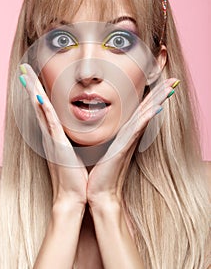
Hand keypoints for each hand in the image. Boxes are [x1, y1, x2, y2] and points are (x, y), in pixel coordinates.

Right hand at [19, 64, 87, 208]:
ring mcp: (52, 140)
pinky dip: (44, 110)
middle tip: (25, 69)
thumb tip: (76, 132)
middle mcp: (50, 135)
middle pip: (37, 105)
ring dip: (33, 92)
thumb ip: (71, 141)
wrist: (74, 196)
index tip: (35, 77)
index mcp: (54, 136)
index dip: (38, 92)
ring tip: (27, 75)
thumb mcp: (73, 154)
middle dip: (31, 87)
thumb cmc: (76, 177)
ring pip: (40, 110)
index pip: (44, 109)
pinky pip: (50, 124)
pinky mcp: (58, 146)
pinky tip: (39, 98)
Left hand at [86, 78, 178, 207]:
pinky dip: (148, 117)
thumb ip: (104, 137)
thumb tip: (98, 126)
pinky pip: (138, 129)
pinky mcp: (126, 147)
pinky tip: (156, 107)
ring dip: (158, 100)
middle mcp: (130, 135)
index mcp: (124, 134)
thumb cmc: (99, 171)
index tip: (160, 82)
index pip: (140, 110)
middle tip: (173, 79)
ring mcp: (130, 140)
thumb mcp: (100, 148)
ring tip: (170, 86)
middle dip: (160, 93)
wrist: (99, 192)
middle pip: (148, 109)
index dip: (150, 96)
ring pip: (146, 115)